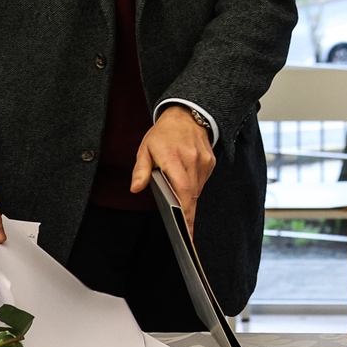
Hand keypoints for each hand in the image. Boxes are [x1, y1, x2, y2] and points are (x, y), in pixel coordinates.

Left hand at [132, 105, 215, 235]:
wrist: (186, 115)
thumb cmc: (164, 133)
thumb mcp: (145, 149)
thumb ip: (141, 170)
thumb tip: (135, 188)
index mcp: (174, 158)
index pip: (183, 191)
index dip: (185, 213)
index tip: (186, 231)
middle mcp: (192, 160)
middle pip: (192, 195)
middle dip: (186, 212)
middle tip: (182, 228)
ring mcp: (204, 162)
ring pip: (197, 190)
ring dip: (188, 197)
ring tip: (179, 201)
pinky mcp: (210, 162)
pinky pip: (202, 181)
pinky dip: (193, 186)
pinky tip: (185, 181)